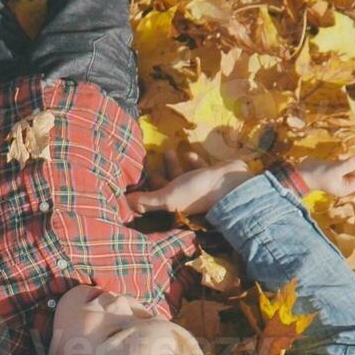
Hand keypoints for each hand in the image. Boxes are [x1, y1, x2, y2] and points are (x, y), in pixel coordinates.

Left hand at [126, 150, 252, 217]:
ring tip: (168, 150)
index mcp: (174, 204)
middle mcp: (185, 196)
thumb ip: (147, 200)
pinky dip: (193, 161)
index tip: (137, 174)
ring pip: (182, 175)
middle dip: (160, 172)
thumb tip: (124, 203)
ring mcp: (199, 186)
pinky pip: (199, 168)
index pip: (155, 197)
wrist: (230, 185)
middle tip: (151, 158)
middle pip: (168, 184)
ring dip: (174, 164)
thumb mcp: (167, 196)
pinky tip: (189, 153)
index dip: (145, 188)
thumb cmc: (196, 191)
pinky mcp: (211, 176)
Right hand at [293, 156, 354, 197]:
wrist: (302, 173)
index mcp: (346, 188)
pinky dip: (343, 159)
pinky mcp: (335, 170)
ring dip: (347, 160)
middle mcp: (345, 184)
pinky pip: (345, 164)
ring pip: (351, 167)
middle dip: (352, 163)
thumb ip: (349, 164)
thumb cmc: (319, 174)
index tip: (350, 161)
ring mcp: (340, 177)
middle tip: (343, 157)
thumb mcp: (335, 170)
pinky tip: (336, 157)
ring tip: (338, 157)